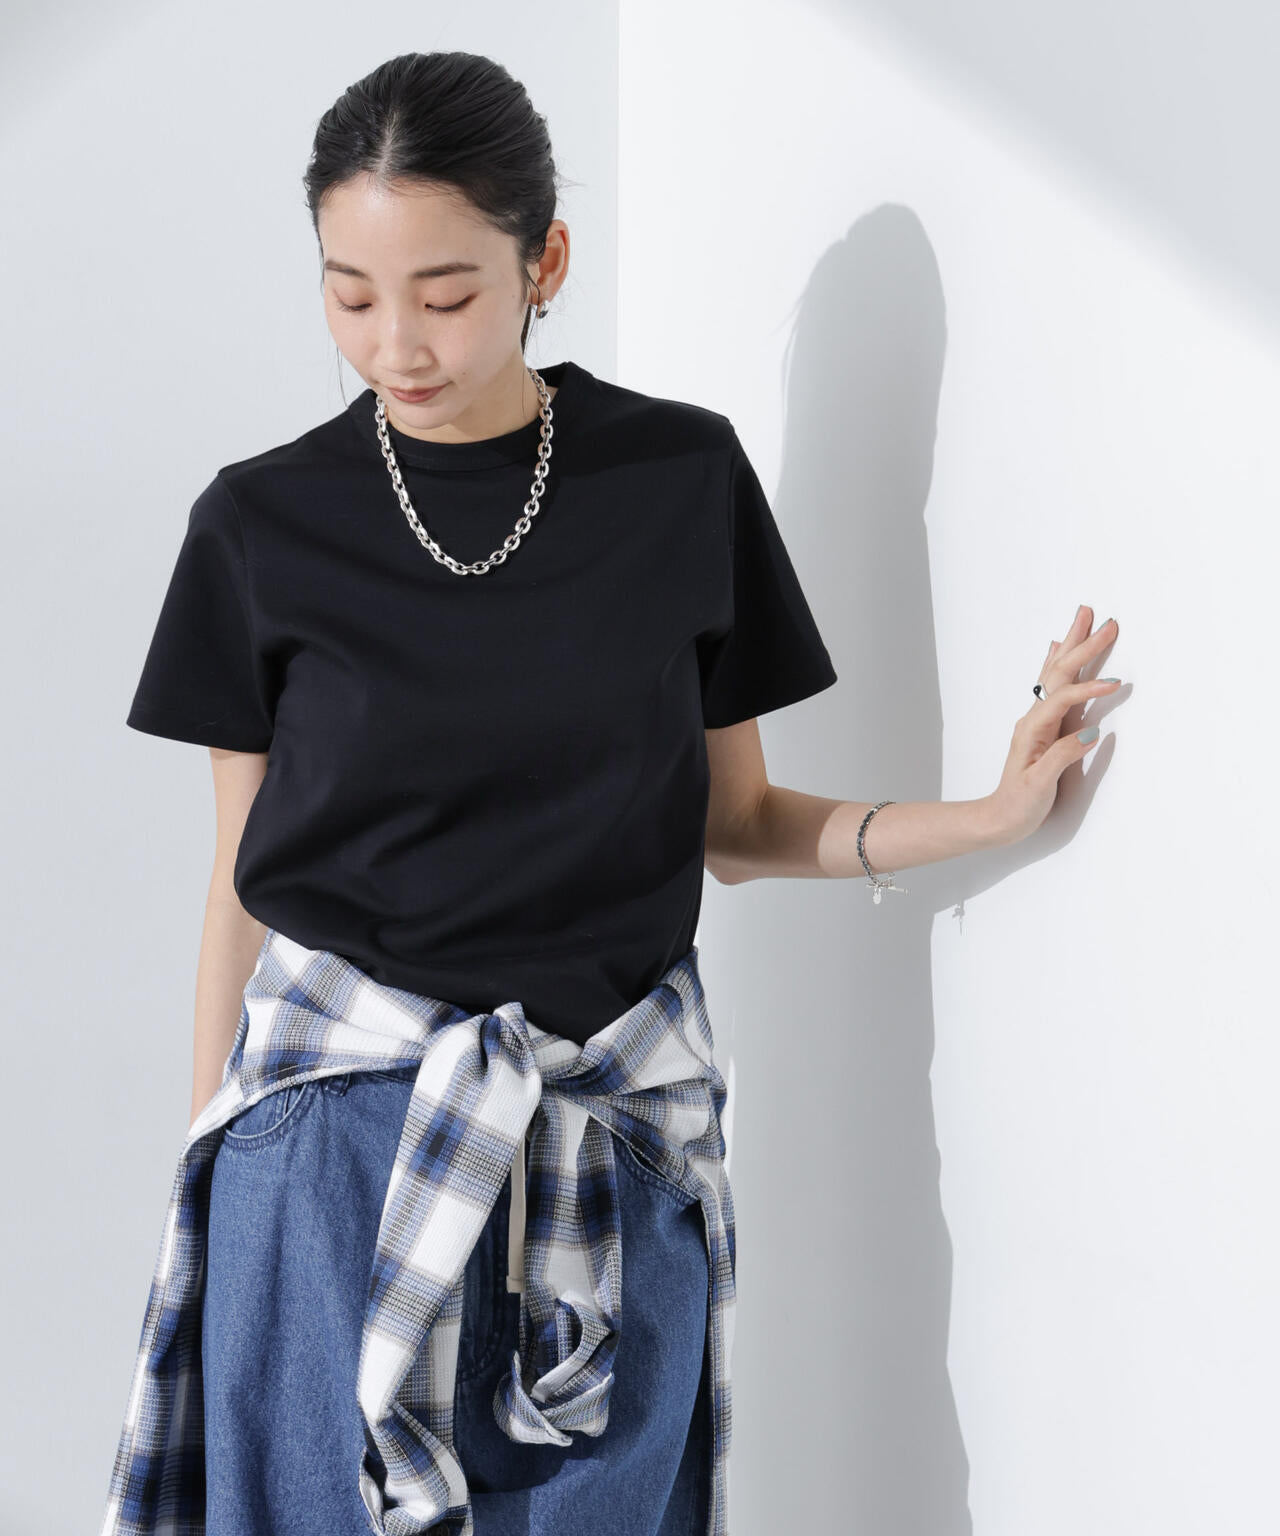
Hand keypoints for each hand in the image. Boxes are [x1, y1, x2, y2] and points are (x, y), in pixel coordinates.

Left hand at [987, 604, 1120, 844]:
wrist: (1000, 818)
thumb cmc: (1018, 805)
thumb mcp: (1040, 784)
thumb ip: (1063, 756)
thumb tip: (1092, 732)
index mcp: (1033, 729)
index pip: (1064, 698)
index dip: (1090, 688)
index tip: (1117, 682)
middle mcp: (1034, 718)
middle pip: (1060, 673)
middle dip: (1083, 646)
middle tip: (1106, 622)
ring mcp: (1039, 720)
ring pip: (1057, 674)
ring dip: (1073, 646)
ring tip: (1083, 618)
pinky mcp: (1046, 726)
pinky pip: (1054, 686)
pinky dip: (1060, 663)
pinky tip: (1058, 649)